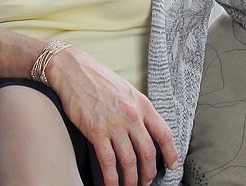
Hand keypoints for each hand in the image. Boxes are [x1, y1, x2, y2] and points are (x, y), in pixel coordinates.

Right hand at [47, 48, 178, 185]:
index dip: (171, 152)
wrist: (74, 70)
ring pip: (129, 160)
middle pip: (148, 152)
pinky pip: (108, 161)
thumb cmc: (99, 78)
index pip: (164, 133)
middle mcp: (131, 116)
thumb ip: (137, 109)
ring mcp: (114, 125)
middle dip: (149, 172)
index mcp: (142, 104)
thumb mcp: (127, 90)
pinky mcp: (96, 132)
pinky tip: (112, 184)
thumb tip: (144, 129)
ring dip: (131, 178)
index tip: (172, 164)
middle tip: (147, 181)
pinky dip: (111, 178)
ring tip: (130, 185)